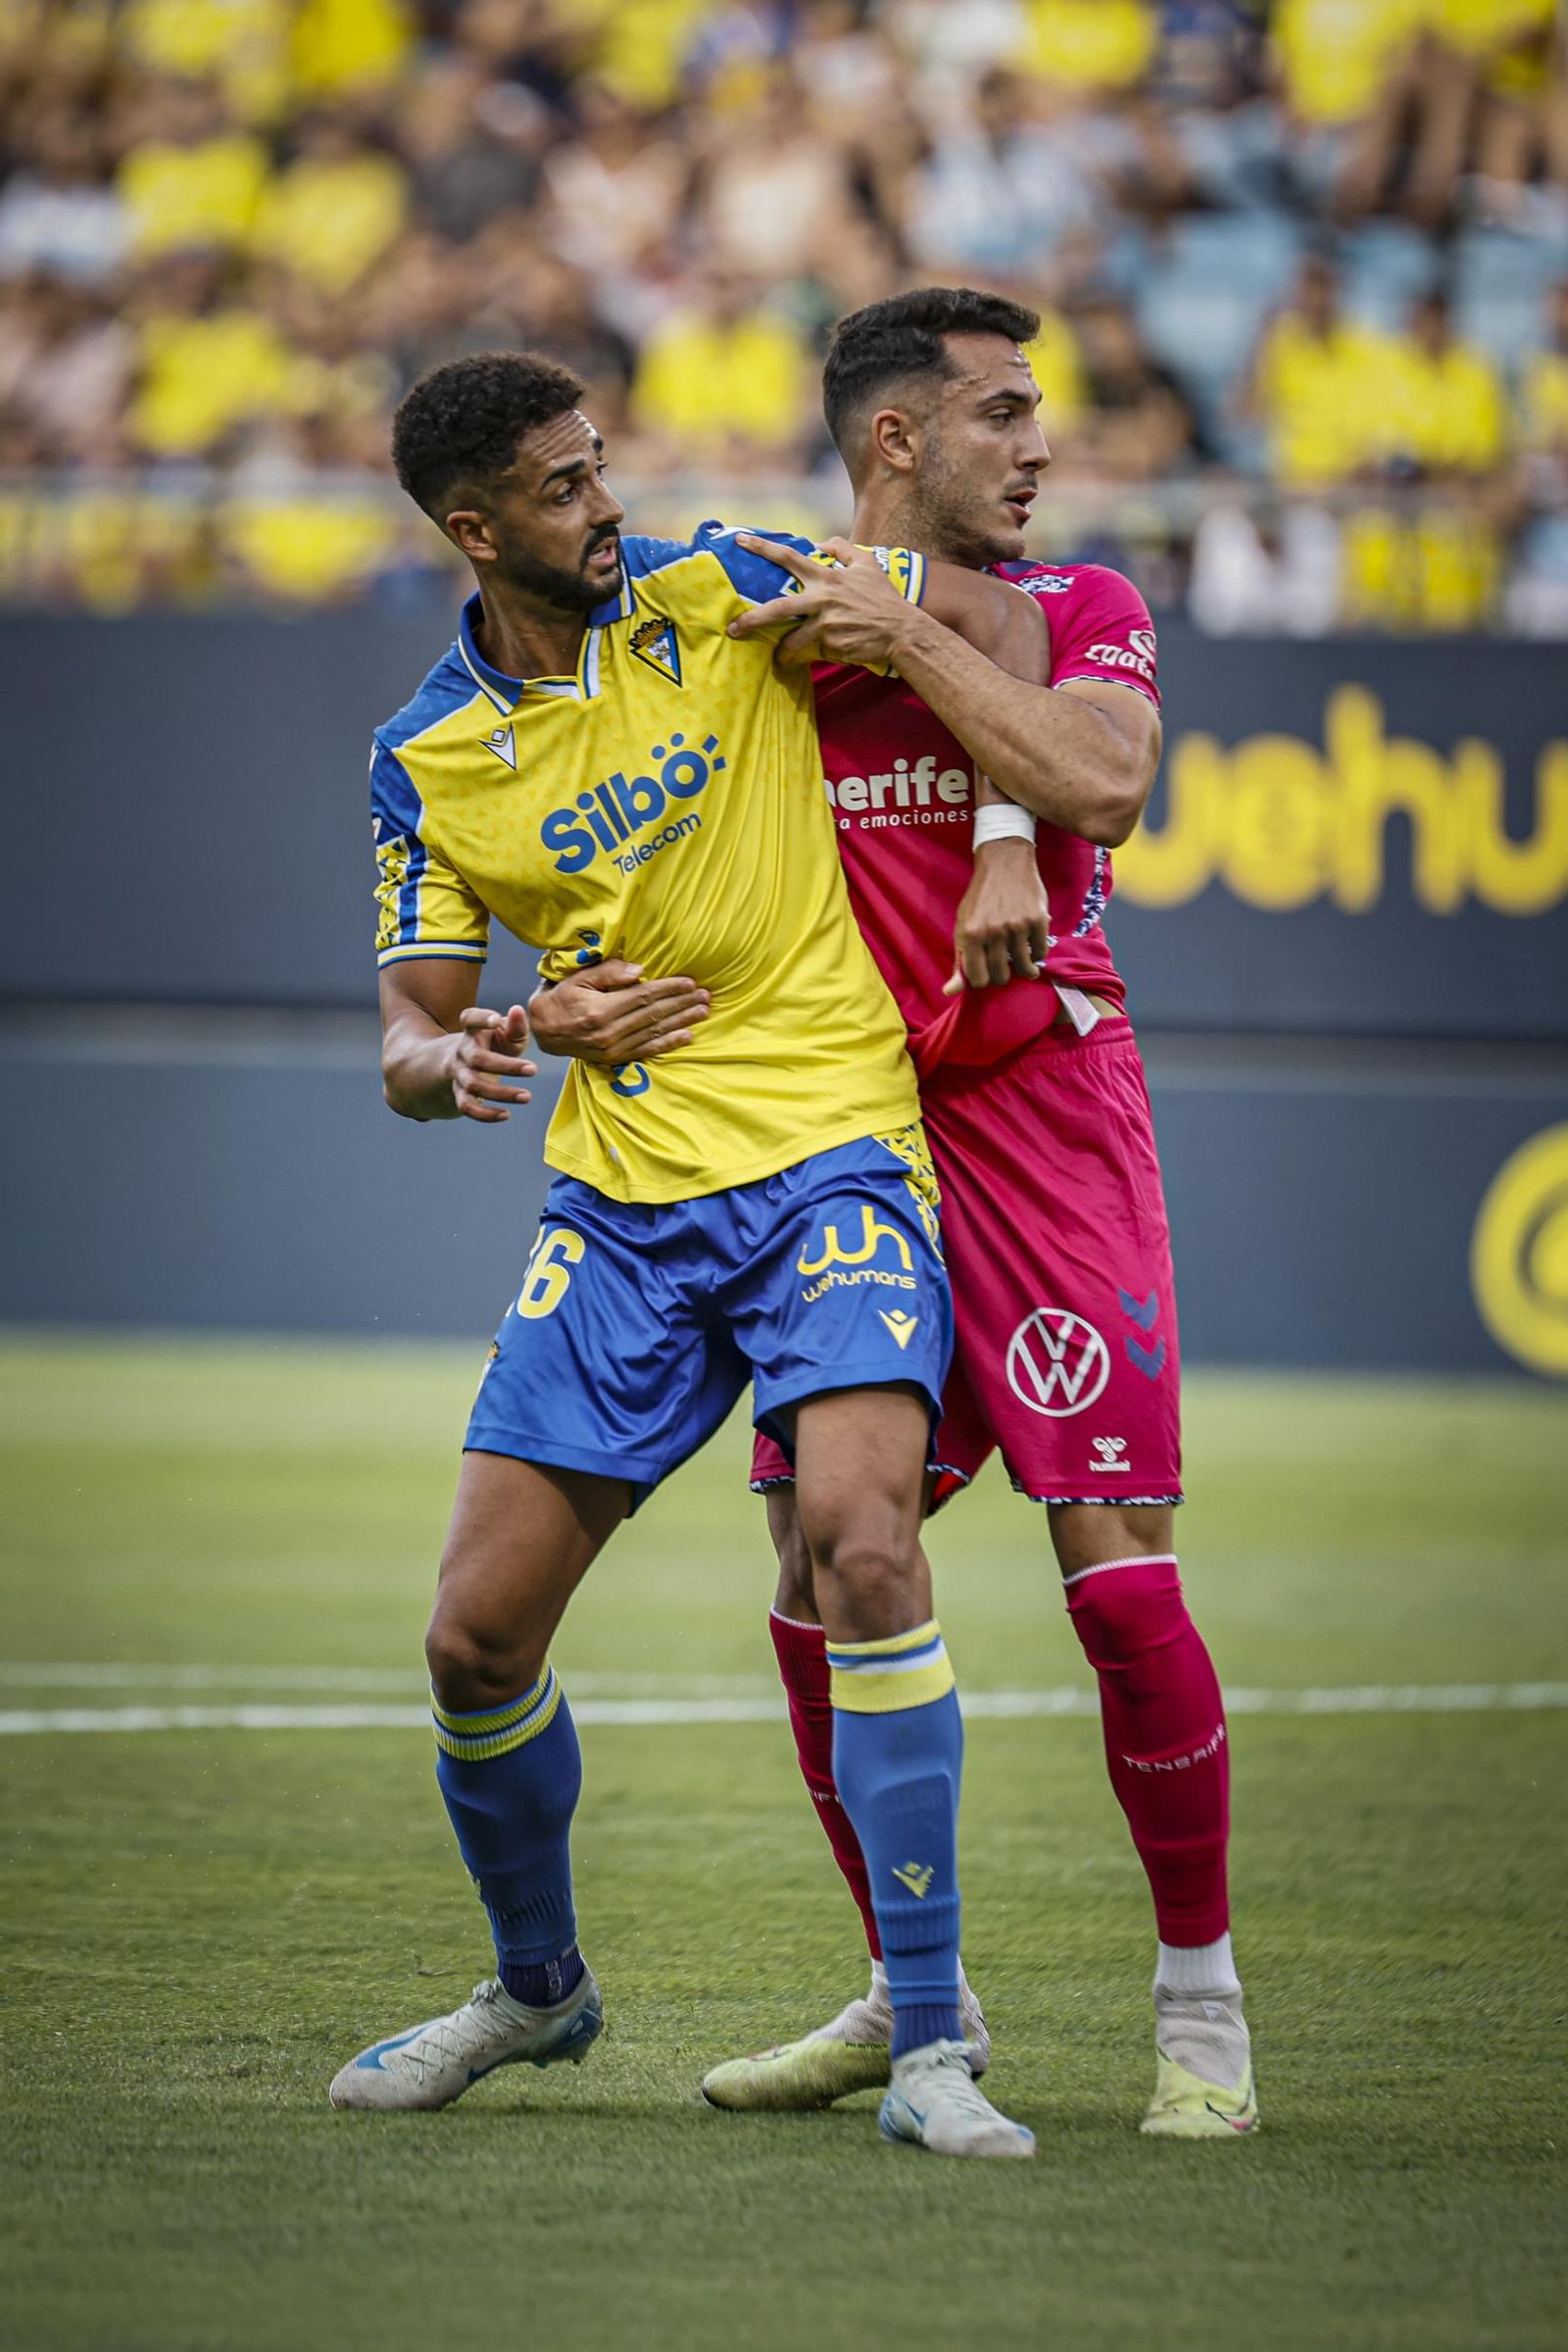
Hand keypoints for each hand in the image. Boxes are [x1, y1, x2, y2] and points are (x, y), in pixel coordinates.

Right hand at [449, 1003, 535, 1121]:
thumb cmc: (494, 1044)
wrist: (466, 1064)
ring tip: (527, 1096)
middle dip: (506, 1066)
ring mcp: (459, 1073)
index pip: (469, 1019)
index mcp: (473, 1031)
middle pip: (478, 1059)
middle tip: (534, 1069)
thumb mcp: (506, 1033)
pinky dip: (485, 1114)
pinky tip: (507, 1114)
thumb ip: (515, 1025)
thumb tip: (518, 1010)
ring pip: (473, 1085)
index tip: (496, 1020)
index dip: (480, 1018)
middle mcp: (463, 1051)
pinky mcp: (459, 1093)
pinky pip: (466, 1107)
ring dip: (501, 1093)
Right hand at [528, 959, 709, 1065]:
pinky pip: (647, 1051)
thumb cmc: (560, 999)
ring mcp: (613, 1048)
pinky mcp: (615, 1058)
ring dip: (682, 1022)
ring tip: (703, 1012)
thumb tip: (640, 971)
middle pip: (654, 1015)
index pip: (643, 997)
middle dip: (682, 1004)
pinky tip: (687, 1036)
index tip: (690, 982)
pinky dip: (669, 1043)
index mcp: (600, 1010)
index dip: (669, 989)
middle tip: (705, 996)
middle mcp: (609, 1032)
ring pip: (655, 1033)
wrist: (544, 1032)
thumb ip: (608, 974)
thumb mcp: (577, 979)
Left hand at [726, 534, 912, 668]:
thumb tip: (821, 543)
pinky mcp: (831, 646)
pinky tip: (823, 657)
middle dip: (751, 620)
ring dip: (783, 651)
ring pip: (792, 641)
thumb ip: (842, 549)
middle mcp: (821, 600)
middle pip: (776, 609)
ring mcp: (825, 625)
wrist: (900, 631)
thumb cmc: (883, 597)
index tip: (739, 541)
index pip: (788, 557)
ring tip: (780, 658)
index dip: (762, 547)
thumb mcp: (867, 564)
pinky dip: (813, 655)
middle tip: (733, 629)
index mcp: (826, 577)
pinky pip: (813, 652)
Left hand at [942, 840, 1052, 993]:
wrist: (1004, 863)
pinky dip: (1037, 955)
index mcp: (971, 934)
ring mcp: (1017, 927)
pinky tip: (1031, 947)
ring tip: (1020, 958)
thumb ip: (960, 961)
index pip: (977, 979)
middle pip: (1001, 977)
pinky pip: (1040, 953)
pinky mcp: (1038, 921)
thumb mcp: (963, 926)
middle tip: (1003, 963)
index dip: (982, 979)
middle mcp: (994, 932)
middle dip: (1002, 974)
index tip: (985, 971)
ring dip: (1023, 967)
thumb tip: (950, 992)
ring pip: (1023, 968)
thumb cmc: (981, 898)